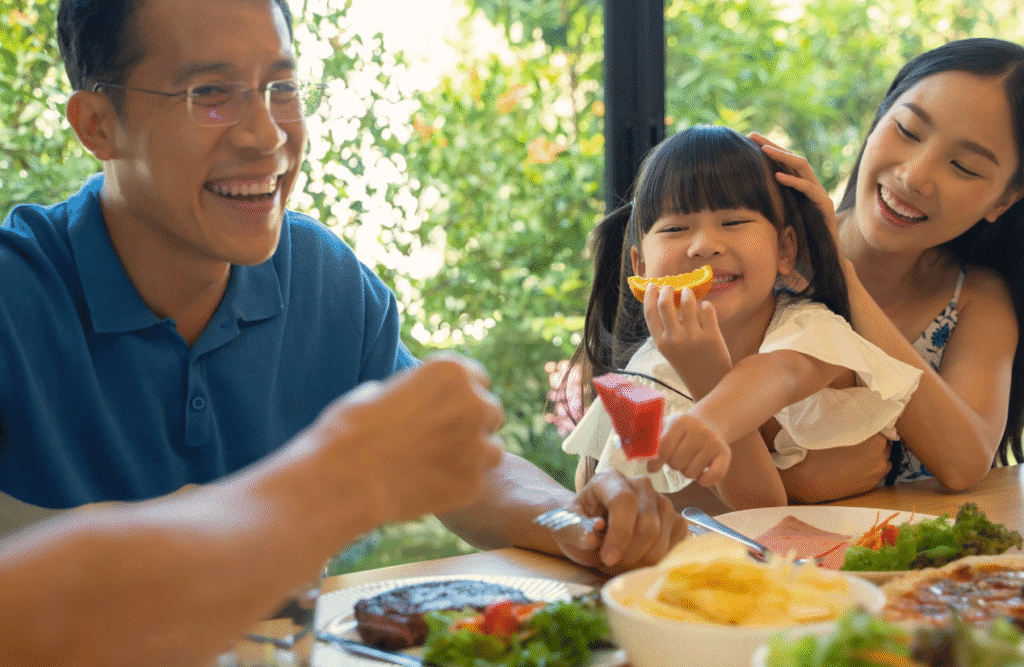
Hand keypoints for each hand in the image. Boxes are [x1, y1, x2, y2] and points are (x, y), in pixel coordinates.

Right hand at [308, 353, 504, 524]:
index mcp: (452, 371)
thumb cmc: (351, 430)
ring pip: (492, 449)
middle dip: (472, 425)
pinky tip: (428, 488)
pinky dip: (458, 486)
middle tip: (442, 441)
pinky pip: (476, 482)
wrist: (343, 478)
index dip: (461, 396)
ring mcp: (478, 445)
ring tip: (436, 466)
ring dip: (473, 456)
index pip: (478, 379)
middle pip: (491, 411)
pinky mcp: (474, 483)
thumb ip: (414, 392)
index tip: (446, 411)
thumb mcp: (381, 390)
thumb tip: (420, 400)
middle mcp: (474, 403)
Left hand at [552, 470, 687, 573]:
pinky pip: (674, 547)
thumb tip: (591, 537)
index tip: (607, 559)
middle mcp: (641, 485)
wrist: (592, 528)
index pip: (624, 501)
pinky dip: (656, 562)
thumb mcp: (565, 527)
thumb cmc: (579, 525)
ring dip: (640, 562)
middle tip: (610, 566)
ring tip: (620, 564)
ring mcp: (663, 502)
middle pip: (648, 525)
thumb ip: (574, 530)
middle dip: (629, 555)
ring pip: (661, 540)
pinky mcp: (676, 521)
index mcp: (611, 479)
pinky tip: (637, 560)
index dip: (619, 534)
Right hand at [644, 284, 730, 397]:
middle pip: (665, 303)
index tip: (653, 286)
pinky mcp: (712, 336)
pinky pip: (707, 309)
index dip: (650, 295)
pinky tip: (705, 309)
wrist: (710, 385)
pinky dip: (705, 305)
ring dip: (688, 293)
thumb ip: (666, 330)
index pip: (649, 312)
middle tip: (672, 286)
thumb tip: (666, 301)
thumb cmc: (689, 365)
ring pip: (688, 302)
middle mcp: (674, 339)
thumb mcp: (670, 351)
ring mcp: (693, 338)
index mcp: (661, 343)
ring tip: (689, 293)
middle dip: (668, 289)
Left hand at [646, 412, 730, 486]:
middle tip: (677, 457)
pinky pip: (713, 476)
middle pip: (676, 463)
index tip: (652, 467)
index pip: (663, 449)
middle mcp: (699, 430)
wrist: (708, 422)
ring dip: (686, 471)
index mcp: (680, 422)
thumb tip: (627, 448)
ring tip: (689, 460)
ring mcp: (713, 441)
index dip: (655, 462)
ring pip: (691, 473)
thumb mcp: (665, 427)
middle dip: (673, 464)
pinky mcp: (725, 452)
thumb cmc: (680, 431)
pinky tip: (701, 474)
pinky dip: (705, 481)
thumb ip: (649, 438)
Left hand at [748, 132, 838, 241]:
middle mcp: (810, 188)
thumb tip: (740, 202)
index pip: (783, 164)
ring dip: (783, 157)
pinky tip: (778, 176)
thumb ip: (768, 209)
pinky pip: (808, 189)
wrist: (823, 262)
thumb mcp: (778, 223)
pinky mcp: (824, 205)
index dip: (767, 151)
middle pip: (791, 159)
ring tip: (764, 150)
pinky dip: (793, 181)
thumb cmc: (799, 245)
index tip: (748, 142)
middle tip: (752, 137)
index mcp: (799, 189)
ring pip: (802, 168)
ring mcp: (819, 195)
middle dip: (772, 146)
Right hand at [780, 433, 891, 502]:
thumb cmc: (819, 453)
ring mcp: (877, 474)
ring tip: (858, 454)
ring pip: (883, 459)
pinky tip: (855, 466)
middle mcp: (881, 458)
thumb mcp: (835, 431)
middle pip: (885, 444)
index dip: (873, 426)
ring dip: (875, 455)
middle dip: (875, 441)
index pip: (884, 429)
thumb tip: (859, 417)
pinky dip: (869, 468)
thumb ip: (853, 424)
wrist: (809, 481)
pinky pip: (876, 473)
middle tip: (859, 439)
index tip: (863, 426)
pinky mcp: (871, 486)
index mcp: (876, 442)